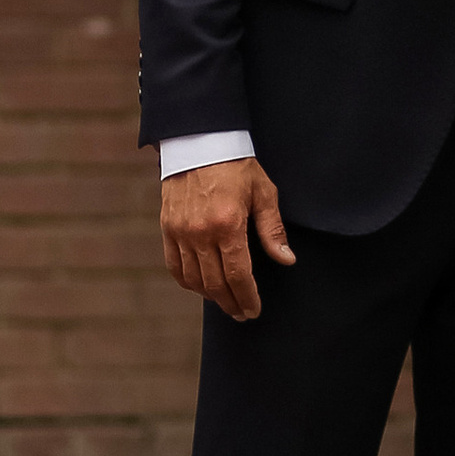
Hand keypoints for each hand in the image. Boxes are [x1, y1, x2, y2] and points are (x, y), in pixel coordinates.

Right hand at [159, 159, 294, 321]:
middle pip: (215, 283)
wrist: (200, 141)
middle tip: (242, 313)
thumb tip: (287, 260)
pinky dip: (187, 282)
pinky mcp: (167, 228)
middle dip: (231, 303)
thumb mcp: (263, 192)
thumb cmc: (237, 165)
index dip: (247, 297)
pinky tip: (201, 287)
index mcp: (228, 224)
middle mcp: (201, 232)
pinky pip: (174, 266)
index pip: (238, 275)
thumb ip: (272, 230)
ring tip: (225, 302)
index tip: (254, 310)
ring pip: (194, 279)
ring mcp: (181, 232)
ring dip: (210, 297)